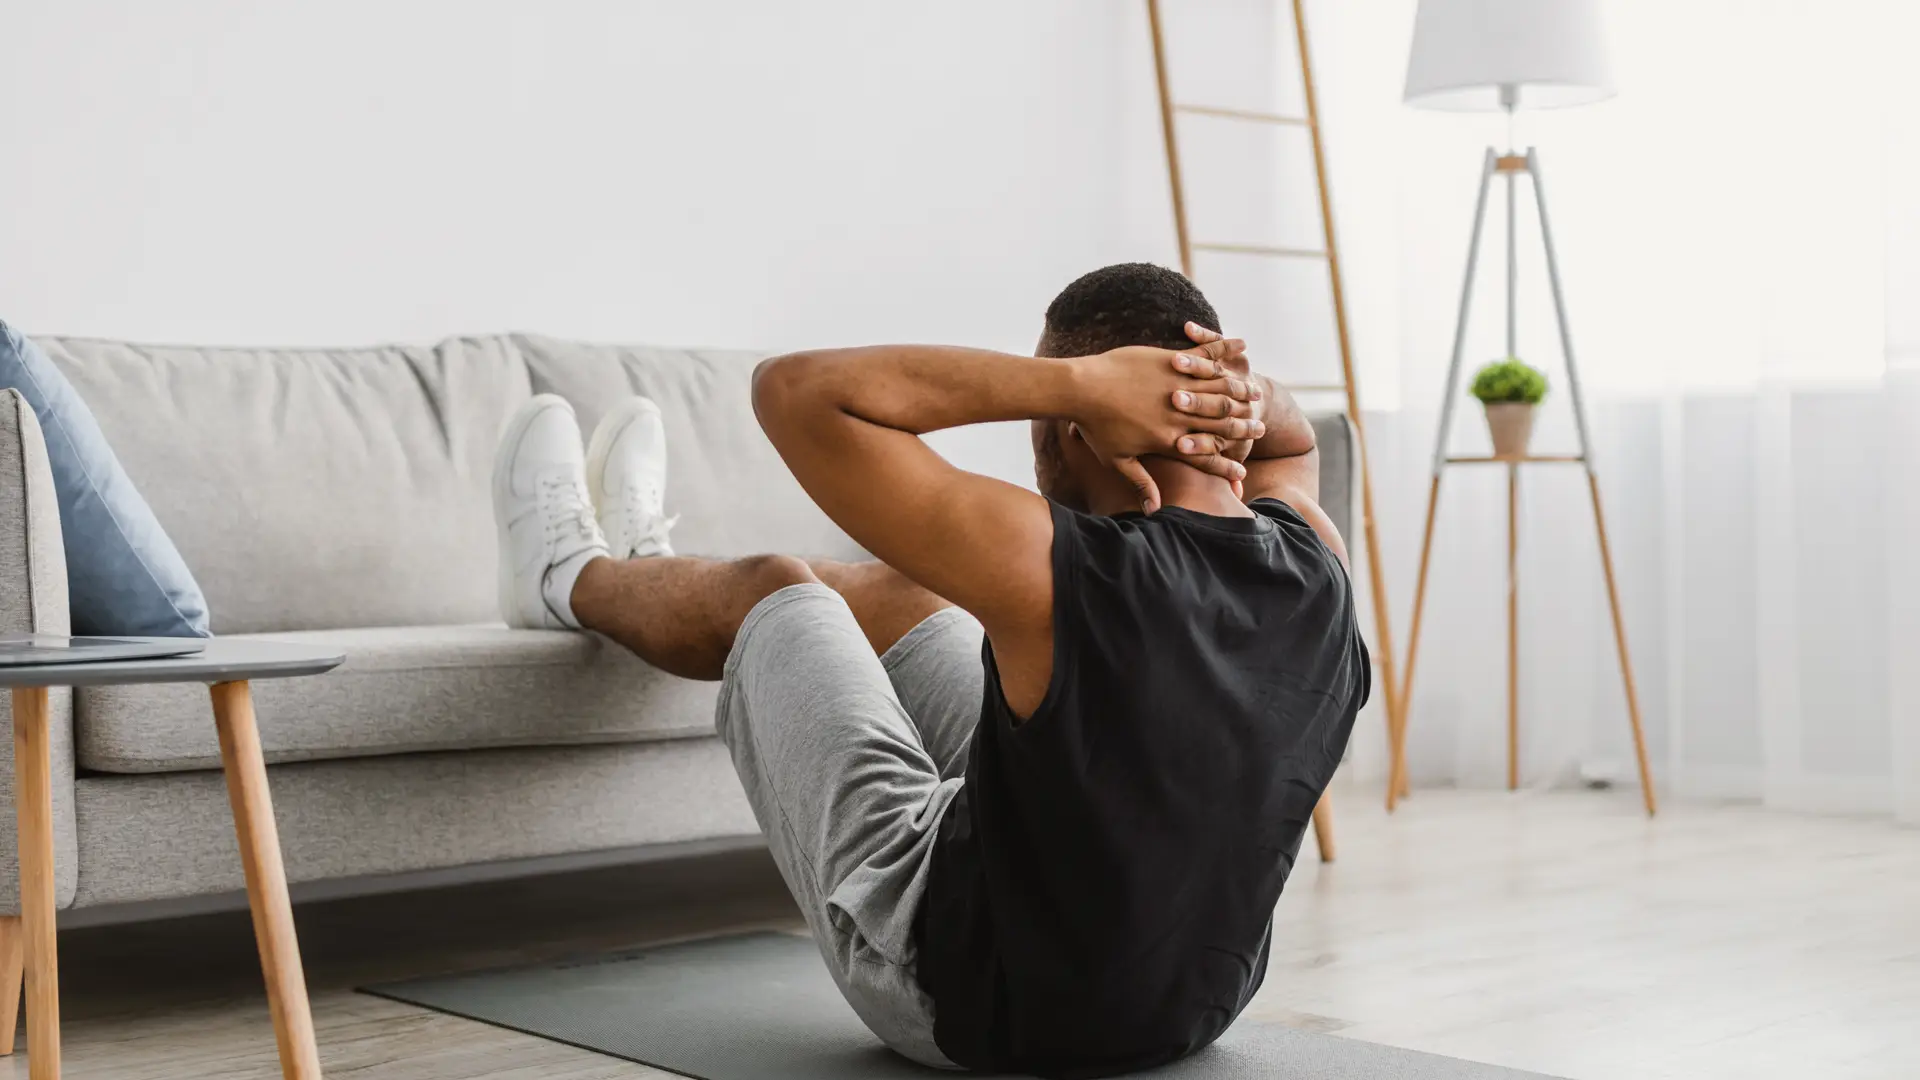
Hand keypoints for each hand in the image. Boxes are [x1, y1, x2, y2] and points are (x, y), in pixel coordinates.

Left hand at [1071, 334, 1265, 510]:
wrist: (1080, 388)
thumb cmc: (1094, 425)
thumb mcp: (1117, 460)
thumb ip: (1140, 483)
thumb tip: (1153, 512)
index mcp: (1168, 440)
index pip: (1205, 458)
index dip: (1224, 468)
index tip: (1242, 476)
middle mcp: (1179, 415)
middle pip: (1221, 424)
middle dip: (1242, 429)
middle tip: (1261, 431)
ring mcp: (1178, 386)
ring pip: (1219, 391)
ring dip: (1241, 393)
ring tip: (1257, 395)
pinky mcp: (1171, 361)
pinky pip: (1205, 356)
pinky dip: (1225, 351)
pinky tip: (1242, 348)